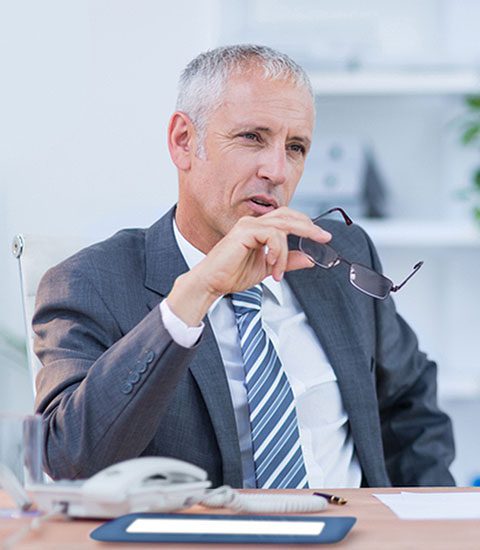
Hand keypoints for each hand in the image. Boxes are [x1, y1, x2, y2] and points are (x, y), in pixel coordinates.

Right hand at [167, 207, 330, 325]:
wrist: (211, 283)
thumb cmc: (232, 275)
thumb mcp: (268, 268)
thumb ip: (288, 261)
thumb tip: (309, 258)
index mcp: (258, 229)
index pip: (287, 219)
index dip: (306, 225)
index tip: (323, 237)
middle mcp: (253, 223)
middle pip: (288, 216)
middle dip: (308, 227)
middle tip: (323, 237)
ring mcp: (248, 225)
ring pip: (282, 227)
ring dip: (286, 252)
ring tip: (279, 271)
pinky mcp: (244, 232)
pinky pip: (272, 235)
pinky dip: (277, 252)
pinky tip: (272, 266)